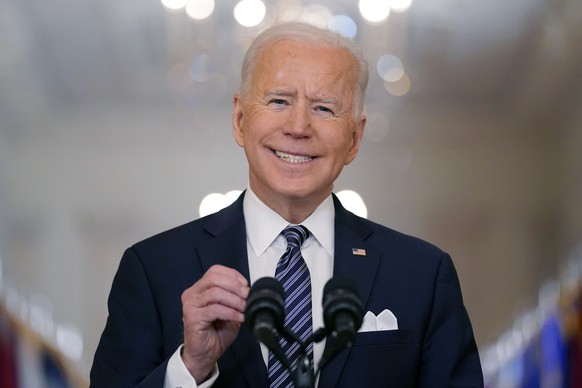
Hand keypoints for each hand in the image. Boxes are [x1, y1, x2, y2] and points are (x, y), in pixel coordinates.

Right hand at [180, 264, 248, 381]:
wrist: (205, 354)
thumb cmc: (216, 333)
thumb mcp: (230, 310)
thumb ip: (235, 298)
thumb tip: (248, 290)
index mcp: (200, 288)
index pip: (215, 271)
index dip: (233, 275)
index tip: (246, 285)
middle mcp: (192, 293)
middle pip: (214, 278)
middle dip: (235, 286)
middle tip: (248, 295)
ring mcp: (190, 304)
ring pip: (215, 293)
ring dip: (234, 300)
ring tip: (245, 308)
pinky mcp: (192, 317)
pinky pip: (215, 309)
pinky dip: (231, 312)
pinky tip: (239, 317)